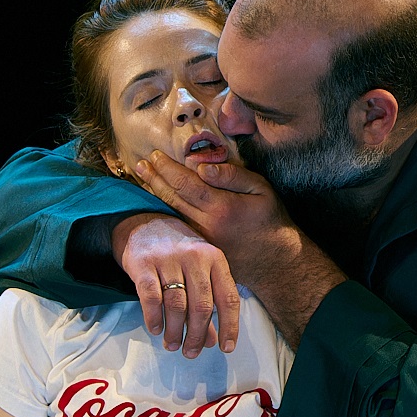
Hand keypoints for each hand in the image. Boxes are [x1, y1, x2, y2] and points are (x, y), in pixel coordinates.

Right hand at [111, 213, 241, 357]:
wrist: (144, 222)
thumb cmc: (179, 253)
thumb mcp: (200, 270)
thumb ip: (208, 303)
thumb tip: (212, 341)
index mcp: (214, 258)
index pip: (228, 297)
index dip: (230, 326)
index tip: (226, 348)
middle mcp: (194, 257)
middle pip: (201, 306)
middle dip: (197, 335)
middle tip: (190, 352)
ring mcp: (168, 258)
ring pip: (176, 305)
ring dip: (174, 331)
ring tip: (172, 344)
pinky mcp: (144, 263)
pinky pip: (151, 297)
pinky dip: (154, 318)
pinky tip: (156, 329)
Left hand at [135, 153, 346, 347]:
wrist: (277, 262)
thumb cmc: (271, 220)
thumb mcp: (261, 189)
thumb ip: (232, 176)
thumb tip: (202, 167)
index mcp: (221, 207)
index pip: (186, 183)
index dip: (168, 168)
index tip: (156, 154)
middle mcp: (206, 225)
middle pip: (173, 198)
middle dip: (155, 178)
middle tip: (140, 163)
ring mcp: (201, 240)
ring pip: (172, 212)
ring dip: (155, 193)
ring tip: (143, 178)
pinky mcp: (200, 250)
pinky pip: (178, 226)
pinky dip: (165, 210)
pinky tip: (157, 200)